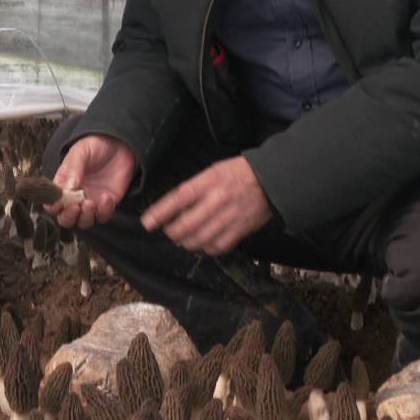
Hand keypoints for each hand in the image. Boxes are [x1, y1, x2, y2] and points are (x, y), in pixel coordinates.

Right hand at [48, 134, 135, 230]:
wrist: (119, 143)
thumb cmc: (95, 146)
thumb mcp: (80, 152)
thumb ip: (72, 170)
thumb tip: (66, 189)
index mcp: (63, 185)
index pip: (52, 203)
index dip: (53, 207)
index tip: (58, 203)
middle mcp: (75, 197)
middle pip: (66, 219)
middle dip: (68, 217)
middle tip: (75, 207)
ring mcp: (91, 202)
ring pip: (84, 222)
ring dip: (85, 217)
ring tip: (90, 202)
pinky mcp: (107, 204)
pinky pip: (103, 216)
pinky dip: (104, 211)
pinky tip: (106, 197)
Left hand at [140, 156, 271, 255]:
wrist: (272, 180)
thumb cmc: (240, 173)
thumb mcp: (213, 171)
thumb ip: (195, 188)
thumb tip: (175, 206)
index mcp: (208, 182)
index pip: (178, 198)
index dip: (160, 212)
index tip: (147, 222)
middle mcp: (217, 201)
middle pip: (186, 225)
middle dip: (172, 232)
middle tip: (169, 230)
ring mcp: (229, 217)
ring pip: (199, 240)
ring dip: (187, 242)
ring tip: (184, 238)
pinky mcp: (240, 230)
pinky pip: (217, 247)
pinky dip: (207, 248)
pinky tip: (205, 243)